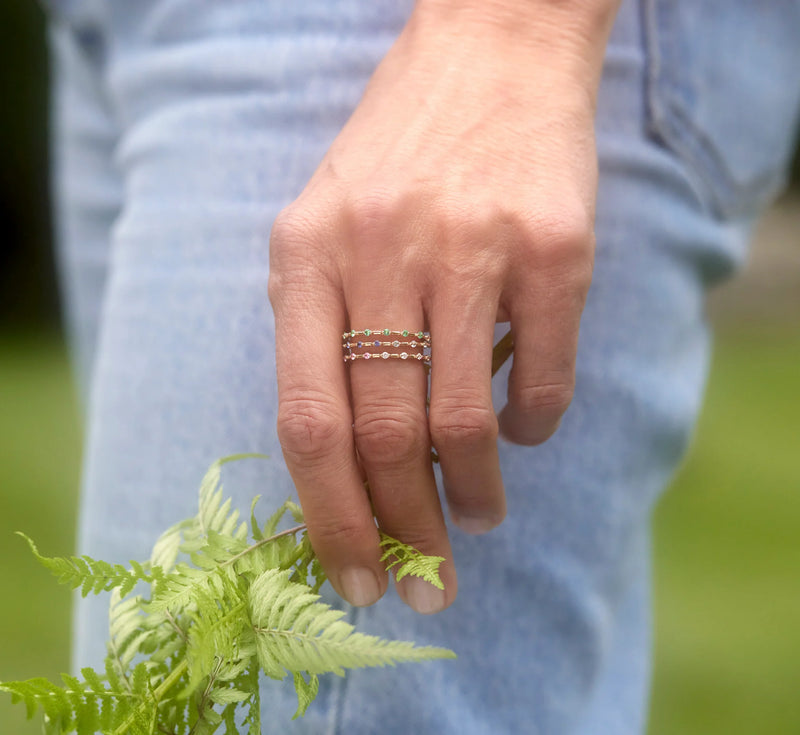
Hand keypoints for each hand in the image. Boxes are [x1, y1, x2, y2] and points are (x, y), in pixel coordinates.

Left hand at [269, 0, 617, 612]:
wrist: (488, 54)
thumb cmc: (398, 160)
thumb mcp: (324, 232)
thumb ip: (322, 337)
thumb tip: (350, 470)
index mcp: (306, 257)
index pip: (309, 422)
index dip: (332, 518)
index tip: (356, 578)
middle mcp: (382, 250)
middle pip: (386, 438)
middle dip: (407, 532)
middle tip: (426, 582)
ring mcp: (472, 245)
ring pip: (464, 422)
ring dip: (473, 493)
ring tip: (479, 517)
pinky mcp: (553, 246)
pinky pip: (543, 376)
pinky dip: (533, 427)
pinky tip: (522, 431)